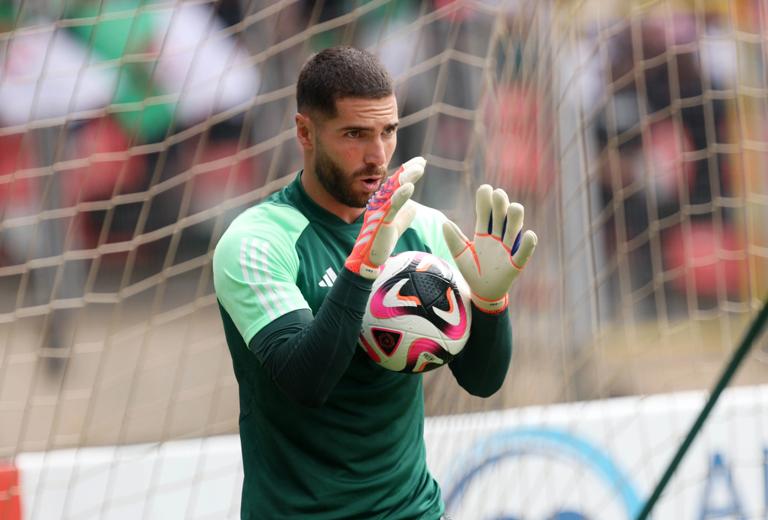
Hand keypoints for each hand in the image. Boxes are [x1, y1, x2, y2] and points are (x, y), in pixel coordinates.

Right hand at [345, 156, 425, 278]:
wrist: (368, 260)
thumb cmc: (380, 243)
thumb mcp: (396, 227)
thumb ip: (404, 216)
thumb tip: (413, 208)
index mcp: (384, 204)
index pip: (397, 184)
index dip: (407, 172)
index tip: (420, 162)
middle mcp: (380, 204)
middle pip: (395, 183)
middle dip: (408, 170)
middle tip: (421, 161)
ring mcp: (380, 211)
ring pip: (394, 190)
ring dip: (406, 177)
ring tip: (419, 168)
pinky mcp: (381, 220)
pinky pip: (392, 205)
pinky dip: (401, 195)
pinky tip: (410, 186)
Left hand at [442, 185, 536, 312]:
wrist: (483, 293)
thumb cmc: (473, 271)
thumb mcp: (460, 255)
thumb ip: (454, 240)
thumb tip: (444, 223)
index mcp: (484, 234)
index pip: (485, 213)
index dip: (485, 201)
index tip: (485, 188)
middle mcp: (498, 238)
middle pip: (501, 217)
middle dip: (500, 205)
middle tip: (498, 194)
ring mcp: (508, 250)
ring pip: (514, 230)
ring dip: (515, 219)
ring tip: (513, 207)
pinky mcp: (516, 264)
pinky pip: (524, 253)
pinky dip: (529, 244)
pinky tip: (530, 234)